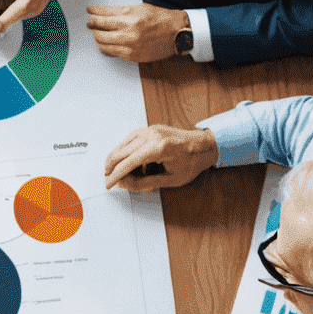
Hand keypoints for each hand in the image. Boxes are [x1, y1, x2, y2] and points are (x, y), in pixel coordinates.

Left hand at [85, 3, 189, 62]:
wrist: (178, 32)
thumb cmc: (161, 19)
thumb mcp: (140, 8)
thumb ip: (120, 11)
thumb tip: (103, 12)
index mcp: (130, 16)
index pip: (103, 14)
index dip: (93, 12)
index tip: (89, 11)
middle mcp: (129, 30)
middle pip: (99, 29)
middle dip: (92, 25)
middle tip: (90, 23)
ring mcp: (129, 45)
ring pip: (102, 42)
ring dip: (97, 37)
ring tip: (97, 33)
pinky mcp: (132, 56)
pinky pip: (111, 52)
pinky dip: (106, 47)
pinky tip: (105, 43)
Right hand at [103, 125, 217, 189]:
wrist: (205, 145)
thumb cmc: (192, 162)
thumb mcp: (169, 179)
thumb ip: (143, 182)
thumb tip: (124, 184)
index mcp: (158, 148)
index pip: (128, 163)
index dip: (115, 175)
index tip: (108, 184)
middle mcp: (152, 135)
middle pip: (121, 152)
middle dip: (111, 167)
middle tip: (107, 178)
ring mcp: (150, 130)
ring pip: (123, 145)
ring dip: (116, 158)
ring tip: (114, 171)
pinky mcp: (150, 129)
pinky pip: (131, 140)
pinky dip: (124, 151)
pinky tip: (124, 160)